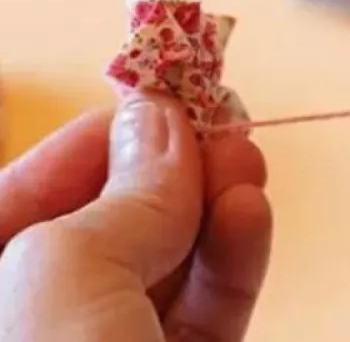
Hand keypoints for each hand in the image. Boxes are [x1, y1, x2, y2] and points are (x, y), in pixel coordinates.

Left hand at [0, 95, 270, 340]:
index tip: (152, 105)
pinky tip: (251, 211)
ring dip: (213, 202)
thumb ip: (121, 195)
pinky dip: (234, 256)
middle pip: (113, 219)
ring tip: (244, 156)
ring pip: (170, 258)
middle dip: (168, 167)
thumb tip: (158, 116)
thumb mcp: (68, 273)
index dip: (89, 143)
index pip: (24, 193)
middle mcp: (48, 314)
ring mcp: (119, 340)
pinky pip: (207, 305)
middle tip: (212, 121)